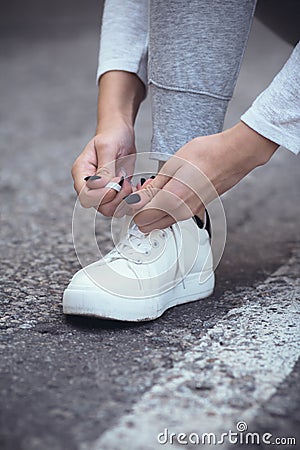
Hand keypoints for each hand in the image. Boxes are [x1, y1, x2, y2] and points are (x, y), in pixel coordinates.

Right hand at [71, 120, 134, 215]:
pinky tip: (135, 187)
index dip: (103, 195)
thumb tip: (101, 185)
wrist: (121, 133)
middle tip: (125, 182)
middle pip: (99, 207)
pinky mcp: (115, 193)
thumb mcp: (108, 147)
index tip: (117, 180)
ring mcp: (102, 191)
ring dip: (125, 201)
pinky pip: (122, 206)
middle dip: (116, 198)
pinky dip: (132, 200)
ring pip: (111, 210)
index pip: (86, 197)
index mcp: (81, 173)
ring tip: (129, 184)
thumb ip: (105, 168)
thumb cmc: (112, 135)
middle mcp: (89, 186)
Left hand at [125, 122, 277, 232]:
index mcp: (172, 201)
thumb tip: (137, 200)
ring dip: (152, 211)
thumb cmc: (207, 155)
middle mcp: (181, 213)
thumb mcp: (171, 166)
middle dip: (140, 212)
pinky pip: (173, 217)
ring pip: (160, 223)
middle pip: (148, 226)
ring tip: (155, 189)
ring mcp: (190, 214)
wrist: (233, 156)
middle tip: (141, 193)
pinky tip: (168, 191)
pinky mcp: (196, 211)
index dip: (132, 206)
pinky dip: (165, 209)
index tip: (132, 194)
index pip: (140, 218)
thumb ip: (153, 188)